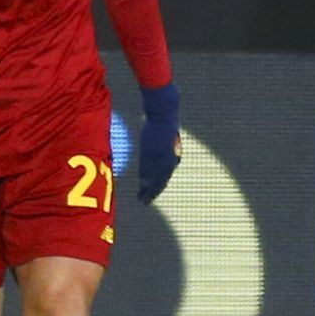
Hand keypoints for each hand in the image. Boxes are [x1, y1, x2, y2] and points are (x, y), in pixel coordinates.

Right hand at [135, 83, 181, 204]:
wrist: (164, 113)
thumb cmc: (166, 121)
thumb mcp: (170, 136)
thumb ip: (169, 144)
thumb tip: (169, 146)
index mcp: (174, 157)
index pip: (166, 176)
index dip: (159, 185)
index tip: (152, 191)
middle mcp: (169, 161)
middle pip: (161, 181)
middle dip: (154, 192)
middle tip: (146, 201)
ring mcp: (160, 158)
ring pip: (155, 180)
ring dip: (149, 191)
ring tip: (142, 200)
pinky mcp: (152, 154)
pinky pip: (148, 172)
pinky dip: (145, 182)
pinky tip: (140, 189)